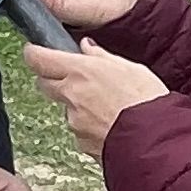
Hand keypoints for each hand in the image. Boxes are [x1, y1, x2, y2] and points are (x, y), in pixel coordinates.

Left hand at [25, 37, 168, 157]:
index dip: (33, 53)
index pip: (38, 58)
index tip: (34, 50)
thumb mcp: (130, 68)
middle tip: (73, 77)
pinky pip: (79, 131)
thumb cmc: (148, 101)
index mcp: (81, 71)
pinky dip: (89, 127)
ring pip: (65, 109)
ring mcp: (74, 121)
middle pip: (44, 83)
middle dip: (52, 79)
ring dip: (77, 106)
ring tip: (107, 107)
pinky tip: (111, 125)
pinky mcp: (81, 143)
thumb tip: (86, 47)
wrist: (157, 140)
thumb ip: (102, 56)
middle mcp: (71, 95)